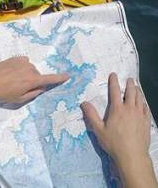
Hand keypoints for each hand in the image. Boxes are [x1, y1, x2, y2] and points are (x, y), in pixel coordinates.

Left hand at [0, 56, 68, 103]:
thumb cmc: (3, 94)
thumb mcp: (19, 99)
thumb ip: (33, 93)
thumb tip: (42, 88)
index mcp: (31, 81)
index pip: (49, 79)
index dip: (59, 78)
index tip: (68, 76)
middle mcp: (29, 69)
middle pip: (37, 75)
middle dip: (33, 81)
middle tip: (20, 88)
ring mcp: (22, 62)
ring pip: (30, 68)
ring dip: (26, 74)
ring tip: (13, 80)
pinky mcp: (15, 57)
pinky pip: (24, 62)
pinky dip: (21, 67)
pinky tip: (12, 72)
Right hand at [81, 73, 156, 187]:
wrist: (132, 156)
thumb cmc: (114, 143)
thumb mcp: (98, 130)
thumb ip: (91, 115)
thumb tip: (83, 103)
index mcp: (117, 109)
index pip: (115, 91)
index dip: (113, 81)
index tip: (113, 74)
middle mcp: (129, 109)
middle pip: (131, 92)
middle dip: (130, 84)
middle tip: (129, 79)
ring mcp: (139, 115)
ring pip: (140, 98)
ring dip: (137, 91)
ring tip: (136, 87)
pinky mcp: (146, 122)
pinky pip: (146, 108)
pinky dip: (144, 103)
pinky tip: (143, 103)